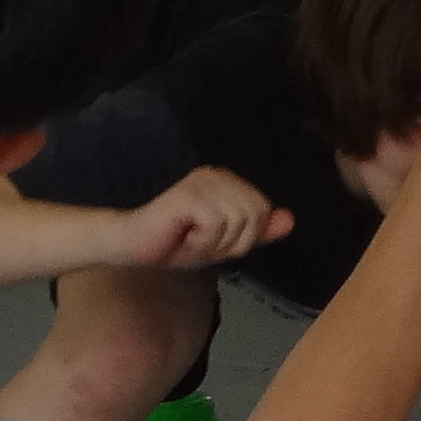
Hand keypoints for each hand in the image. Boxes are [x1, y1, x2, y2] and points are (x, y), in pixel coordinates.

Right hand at [107, 166, 288, 269]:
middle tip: (198, 241)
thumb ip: (258, 230)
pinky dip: (200, 242)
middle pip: (255, 217)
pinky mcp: (190, 195)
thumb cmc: (175, 243)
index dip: (242, 238)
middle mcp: (218, 174)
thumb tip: (290, 220)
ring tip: (188, 238)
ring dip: (213, 244)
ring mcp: (203, 182)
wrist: (130, 245)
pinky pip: (216, 226)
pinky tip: (180, 236)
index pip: (263, 212)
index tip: (211, 240)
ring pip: (238, 223)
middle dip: (230, 242)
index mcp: (229, 181)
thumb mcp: (225, 241)